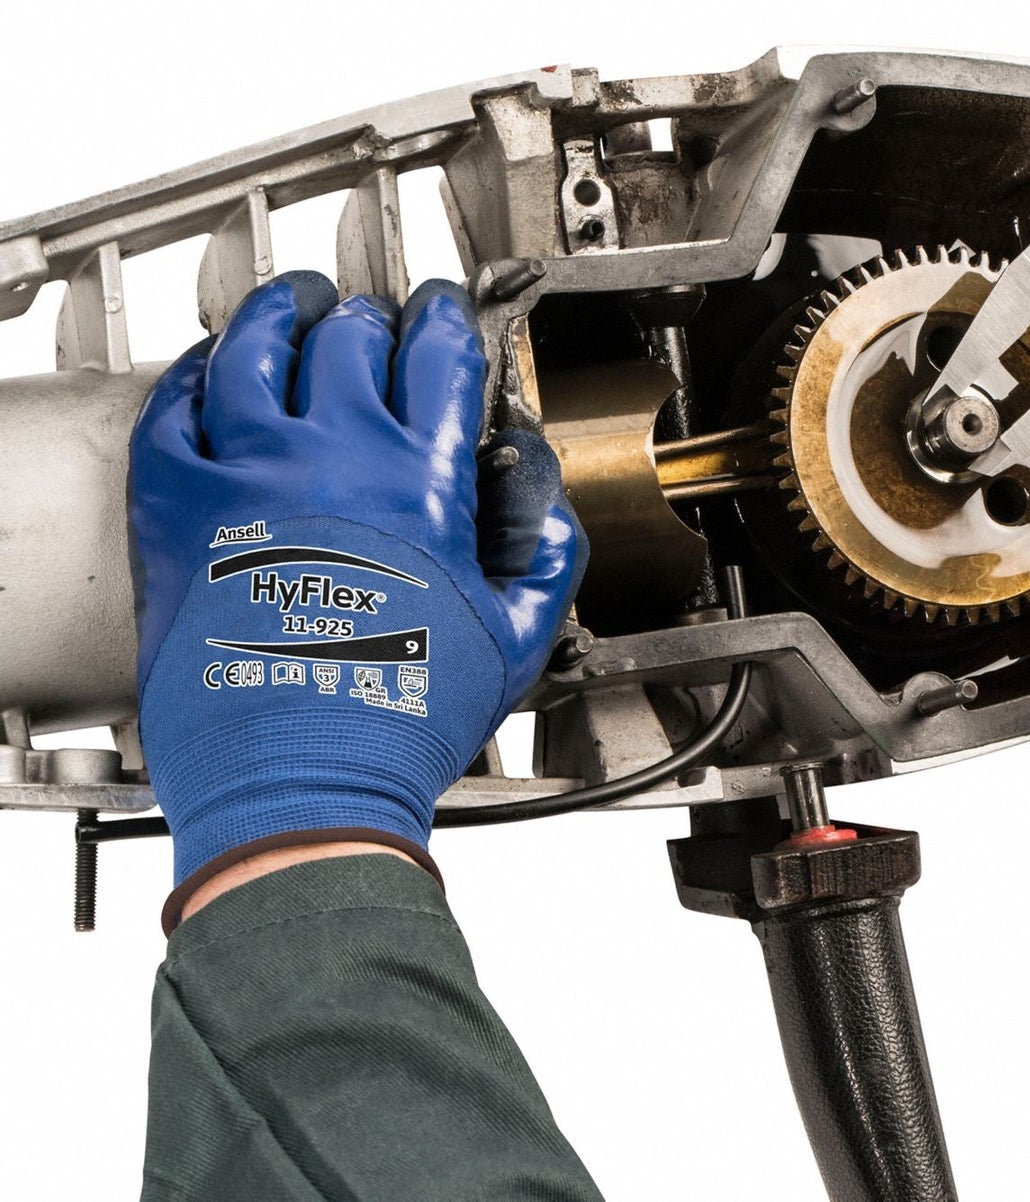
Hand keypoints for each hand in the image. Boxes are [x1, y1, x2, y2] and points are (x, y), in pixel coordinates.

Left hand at [130, 272, 585, 911]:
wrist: (300, 777)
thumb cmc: (400, 719)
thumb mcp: (517, 639)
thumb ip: (545, 557)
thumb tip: (546, 506)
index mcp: (422, 480)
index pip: (438, 355)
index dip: (446, 320)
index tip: (444, 314)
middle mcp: (334, 456)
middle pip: (351, 336)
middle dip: (373, 316)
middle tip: (377, 319)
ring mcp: (247, 473)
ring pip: (255, 347)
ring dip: (280, 313)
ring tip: (291, 305)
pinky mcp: (178, 507)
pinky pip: (174, 408)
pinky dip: (194, 374)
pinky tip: (209, 367)